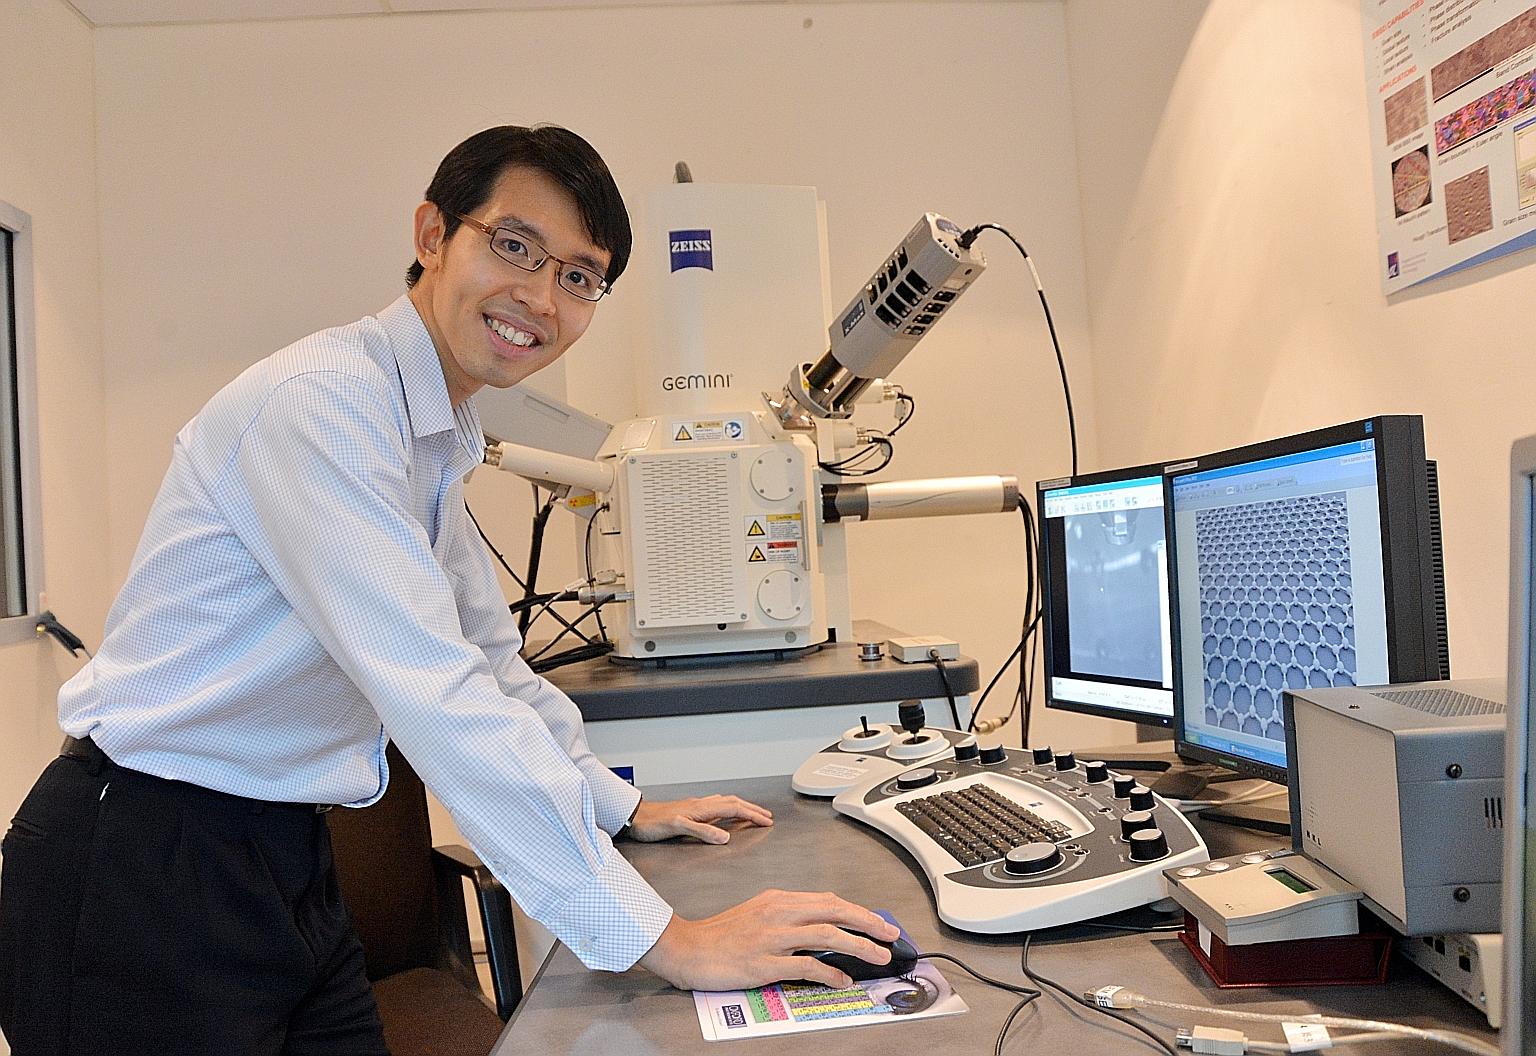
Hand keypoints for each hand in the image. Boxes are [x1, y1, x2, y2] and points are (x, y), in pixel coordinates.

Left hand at [625, 794, 772, 843]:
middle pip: (733, 803)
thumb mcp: (676, 828)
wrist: (634, 817)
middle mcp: (700, 804)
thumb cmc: (651, 824)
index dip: (752, 815)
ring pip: (725, 802)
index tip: (767, 822)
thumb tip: (726, 837)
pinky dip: (728, 808)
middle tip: (767, 816)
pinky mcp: (689, 810)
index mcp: (701, 808)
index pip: (734, 809)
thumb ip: (701, 831)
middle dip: (752, 809)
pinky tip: (724, 812)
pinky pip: (715, 806)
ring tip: (752, 812)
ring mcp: (695, 806)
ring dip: (742, 807)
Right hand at [637, 890, 900, 990]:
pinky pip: (807, 965)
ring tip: (878, 957)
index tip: (876, 921)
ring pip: (827, 935)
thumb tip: (823, 927)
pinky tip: (843, 979)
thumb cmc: (721, 934)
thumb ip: (789, 916)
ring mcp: (773, 937)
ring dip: (859, 946)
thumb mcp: (758, 913)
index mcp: (778, 898)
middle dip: (867, 922)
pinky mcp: (765, 963)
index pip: (828, 900)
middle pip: (834, 911)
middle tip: (890, 934)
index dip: (857, 910)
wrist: (687, 949)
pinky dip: (830, 972)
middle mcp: (779, 912)